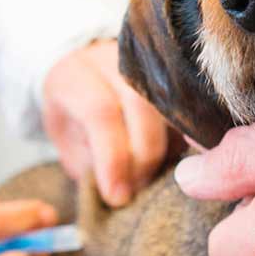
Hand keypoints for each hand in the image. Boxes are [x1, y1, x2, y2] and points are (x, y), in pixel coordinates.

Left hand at [42, 40, 174, 206]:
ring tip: (154, 178)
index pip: (99, 113)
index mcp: (74, 76)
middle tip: (138, 189)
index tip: (117, 195)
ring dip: (167, 149)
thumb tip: (122, 189)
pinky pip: (186, 107)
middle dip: (143, 157)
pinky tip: (172, 161)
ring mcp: (145, 62)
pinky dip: (183, 139)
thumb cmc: (72, 119)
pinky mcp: (170, 73)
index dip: (111, 158)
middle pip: (140, 106)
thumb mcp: (67, 143)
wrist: (84, 81)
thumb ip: (90, 162)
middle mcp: (111, 60)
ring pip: (170, 105)